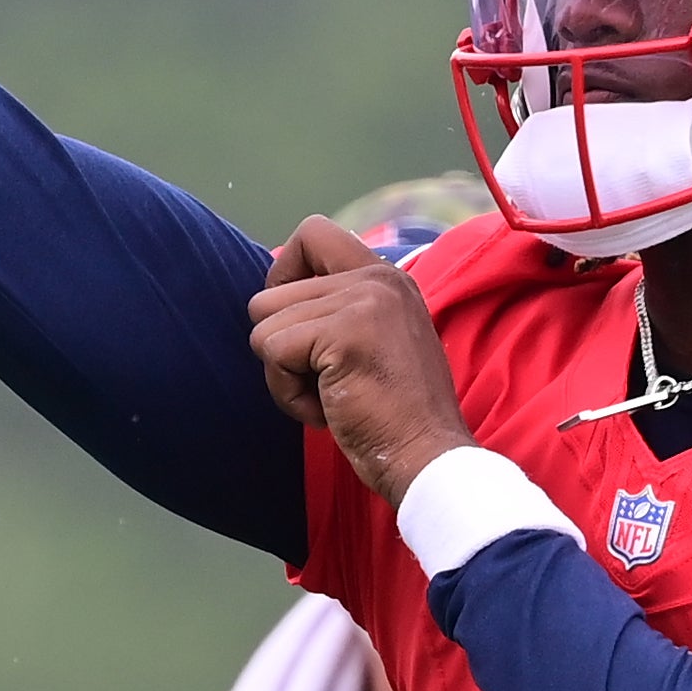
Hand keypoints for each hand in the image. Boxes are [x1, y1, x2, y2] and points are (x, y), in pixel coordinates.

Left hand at [247, 217, 473, 504]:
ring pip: (263, 325)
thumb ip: (336, 311)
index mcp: (386, 277)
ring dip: (284, 375)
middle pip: (270, 295)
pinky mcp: (343, 333)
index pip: (313, 232)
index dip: (284, 275)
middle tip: (326, 382)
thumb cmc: (395, 416)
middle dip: (282, 348)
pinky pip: (272, 353)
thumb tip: (270, 299)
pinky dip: (288, 394)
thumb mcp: (373, 342)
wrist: (428, 457)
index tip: (298, 324)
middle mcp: (377, 277)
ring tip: (331, 396)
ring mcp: (362, 301)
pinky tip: (327, 410)